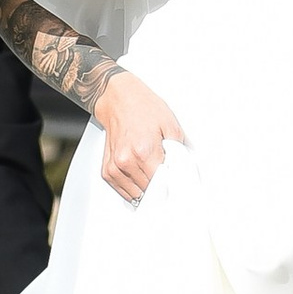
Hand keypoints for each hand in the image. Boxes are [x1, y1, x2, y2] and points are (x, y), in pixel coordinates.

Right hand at [94, 69, 184, 202]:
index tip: (177, 182)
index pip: (162, 184)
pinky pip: (124, 191)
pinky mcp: (107, 170)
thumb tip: (184, 170)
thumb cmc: (143, 108)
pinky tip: (141, 175)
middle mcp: (127, 161)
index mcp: (144, 151)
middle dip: (161, 185)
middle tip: (166, 173)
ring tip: (152, 171)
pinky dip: (134, 188)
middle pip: (150, 190)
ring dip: (147, 188)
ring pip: (137, 194)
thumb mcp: (170, 125)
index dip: (172, 184)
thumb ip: (179, 151)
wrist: (119, 99)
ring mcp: (115, 167)